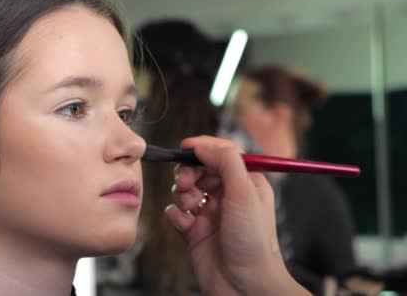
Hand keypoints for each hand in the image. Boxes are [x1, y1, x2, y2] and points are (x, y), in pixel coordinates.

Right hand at [165, 136, 308, 295]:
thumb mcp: (245, 192)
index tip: (186, 147)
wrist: (245, 285)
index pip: (223, 153)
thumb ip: (225, 162)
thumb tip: (204, 146)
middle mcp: (228, 196)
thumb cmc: (253, 241)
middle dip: (189, 173)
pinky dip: (176, 215)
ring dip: (182, 194)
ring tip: (190, 206)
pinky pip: (176, 213)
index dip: (204, 147)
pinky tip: (184, 223)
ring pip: (185, 189)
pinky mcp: (195, 232)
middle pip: (200, 169)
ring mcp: (210, 214)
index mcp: (246, 183)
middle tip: (186, 183)